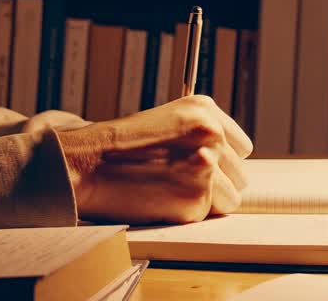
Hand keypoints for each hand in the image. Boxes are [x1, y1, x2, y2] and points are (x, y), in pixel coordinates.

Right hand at [56, 96, 253, 223]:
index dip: (222, 161)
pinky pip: (206, 216)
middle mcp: (211, 134)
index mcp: (205, 110)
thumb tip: (230, 162)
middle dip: (216, 183)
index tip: (199, 166)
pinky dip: (185, 214)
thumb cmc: (121, 147)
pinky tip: (160, 198)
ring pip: (231, 199)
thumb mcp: (168, 121)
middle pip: (239, 174)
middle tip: (178, 179)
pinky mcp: (196, 199)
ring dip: (206, 202)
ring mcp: (206, 166)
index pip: (241, 148)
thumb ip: (202, 135)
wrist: (87, 164)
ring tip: (170, 188)